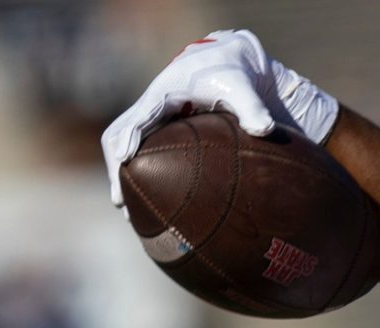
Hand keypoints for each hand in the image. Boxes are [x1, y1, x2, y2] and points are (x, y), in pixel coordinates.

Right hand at [100, 29, 338, 208]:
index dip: (130, 139)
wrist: (227, 65)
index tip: (124, 162)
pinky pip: (140, 150)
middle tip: (120, 200)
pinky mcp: (160, 130)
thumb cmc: (234, 76)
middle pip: (119, 134)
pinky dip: (136, 172)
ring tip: (126, 210)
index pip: (140, 118)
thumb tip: (264, 129)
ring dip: (120, 174)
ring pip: (123, 144)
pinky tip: (147, 201)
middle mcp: (152, 106)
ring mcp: (153, 119)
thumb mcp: (243, 88)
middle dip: (115, 166)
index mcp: (165, 94)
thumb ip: (252, 107)